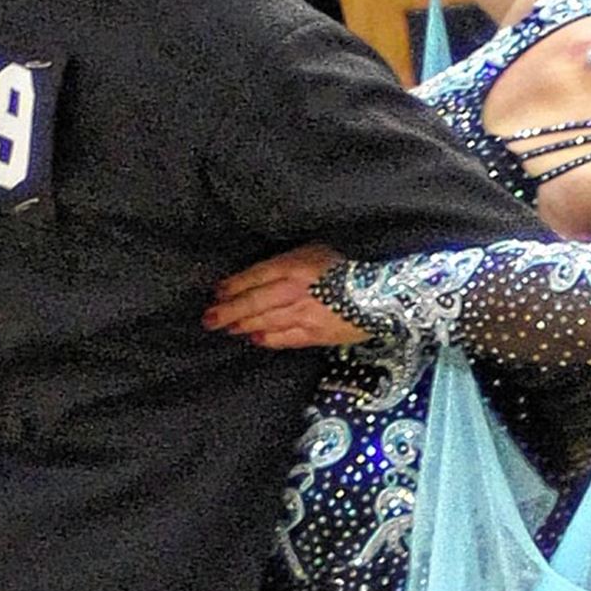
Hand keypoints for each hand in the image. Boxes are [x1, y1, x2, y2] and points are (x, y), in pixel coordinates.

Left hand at [203, 244, 369, 347]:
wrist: (383, 295)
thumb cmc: (349, 266)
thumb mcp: (317, 250)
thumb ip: (290, 260)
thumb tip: (262, 274)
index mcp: (296, 266)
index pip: (255, 276)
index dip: (233, 285)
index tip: (217, 292)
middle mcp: (295, 291)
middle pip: (253, 303)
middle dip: (227, 311)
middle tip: (208, 319)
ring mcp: (304, 316)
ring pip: (264, 322)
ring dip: (242, 326)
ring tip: (226, 328)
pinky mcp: (315, 335)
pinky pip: (284, 339)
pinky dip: (266, 339)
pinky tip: (253, 339)